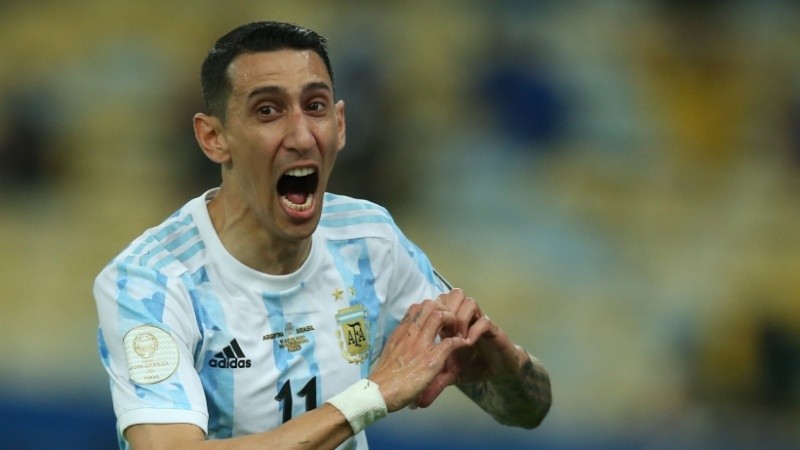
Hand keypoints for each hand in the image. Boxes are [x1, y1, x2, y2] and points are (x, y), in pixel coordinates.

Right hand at [368, 299, 469, 411]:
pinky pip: (450, 343)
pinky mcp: (431, 360)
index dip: (432, 309)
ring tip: (456, 333)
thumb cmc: (383, 375)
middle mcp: (411, 333)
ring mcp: (421, 346)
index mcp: (401, 331)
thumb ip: (401, 341)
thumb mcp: (390, 350)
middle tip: (450, 324)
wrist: (379, 392)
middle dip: (445, 310)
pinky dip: (459, 342)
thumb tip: (408, 340)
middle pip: (430, 305)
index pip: (417, 306)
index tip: (438, 321)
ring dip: (453, 322)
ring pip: (440, 316)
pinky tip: (462, 346)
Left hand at [415, 289, 523, 407]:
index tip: (428, 330)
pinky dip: (475, 330)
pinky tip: (468, 343)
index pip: (438, 302)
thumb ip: (433, 384)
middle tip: (442, 330)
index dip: (431, 311)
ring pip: (468, 301)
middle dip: (446, 309)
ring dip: (460, 318)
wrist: (498, 371)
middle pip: (452, 294)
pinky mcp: (493, 329)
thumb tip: (415, 404)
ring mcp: (479, 320)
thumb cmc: (472, 366)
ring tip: (456, 338)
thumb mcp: (449, 375)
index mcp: (451, 322)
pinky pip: (485, 320)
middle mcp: (465, 317)